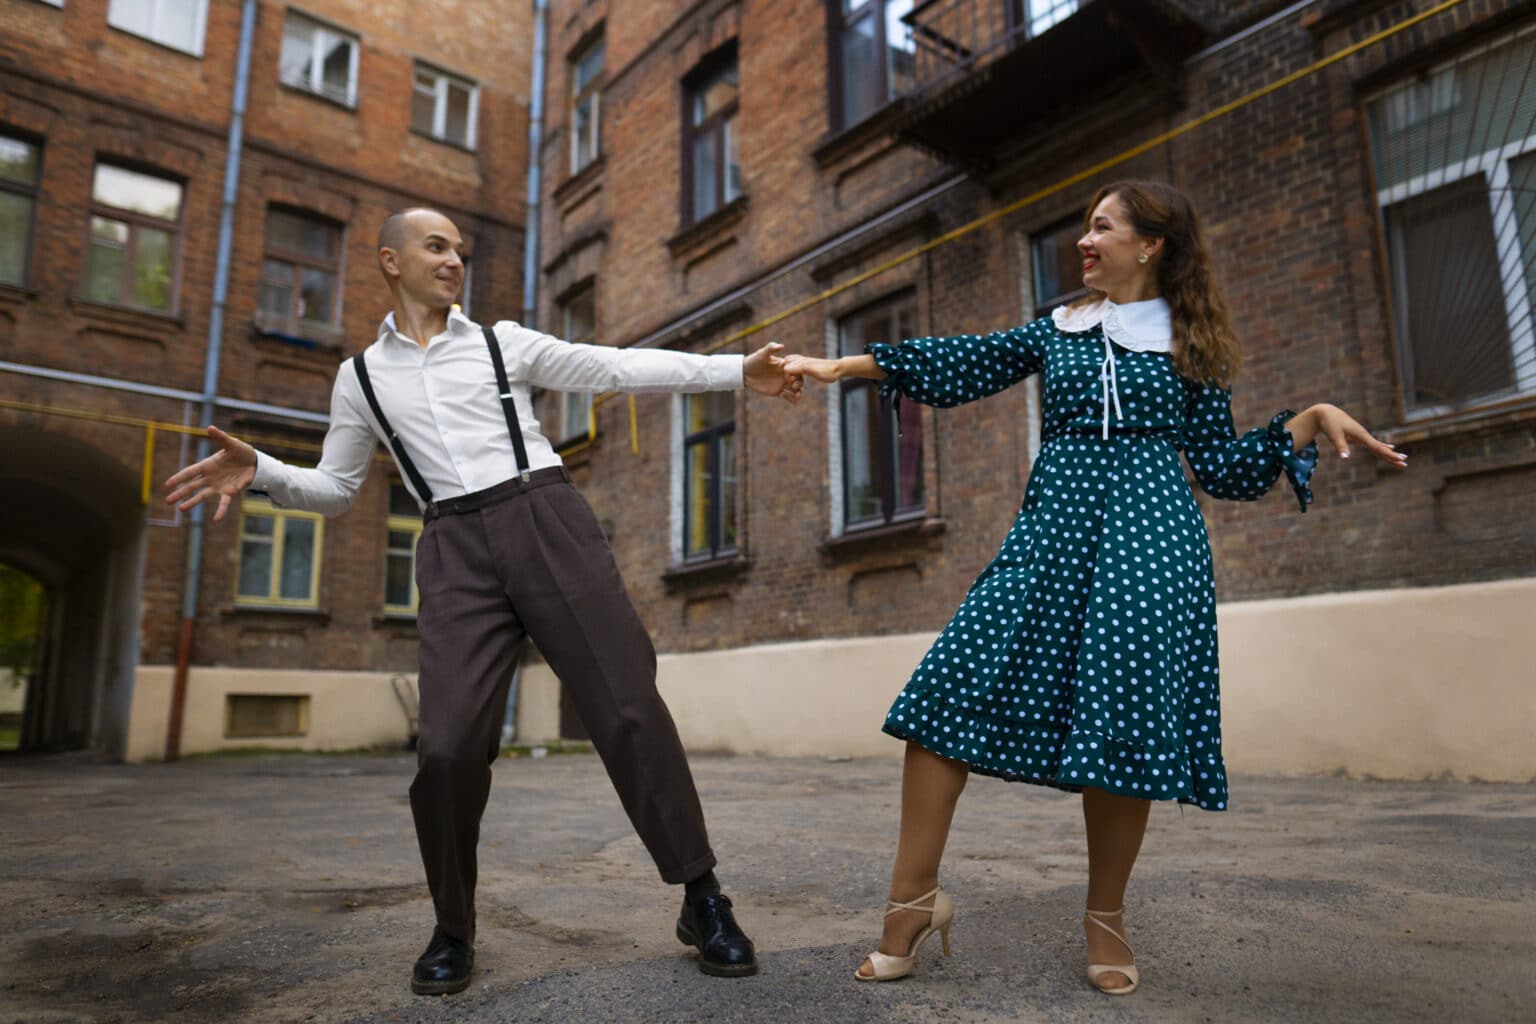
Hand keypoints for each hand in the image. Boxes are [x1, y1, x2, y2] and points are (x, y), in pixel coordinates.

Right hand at [164, 425, 258, 520]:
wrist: (254, 462)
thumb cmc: (240, 451)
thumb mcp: (231, 444)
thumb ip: (221, 437)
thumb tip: (210, 427)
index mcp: (208, 465)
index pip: (190, 472)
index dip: (179, 478)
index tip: (167, 484)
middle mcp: (210, 477)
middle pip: (192, 486)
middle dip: (180, 493)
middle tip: (168, 501)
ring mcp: (218, 486)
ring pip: (202, 495)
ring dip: (192, 502)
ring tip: (181, 509)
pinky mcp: (229, 492)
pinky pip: (224, 503)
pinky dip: (220, 511)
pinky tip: (216, 519)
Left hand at [743, 341, 802, 401]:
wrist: (745, 372)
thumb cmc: (754, 360)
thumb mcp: (763, 353)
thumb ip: (771, 348)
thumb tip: (781, 345)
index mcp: (785, 365)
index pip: (796, 369)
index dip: (798, 373)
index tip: (793, 376)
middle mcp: (786, 375)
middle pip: (798, 380)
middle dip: (799, 384)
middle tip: (795, 387)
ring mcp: (782, 384)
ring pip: (795, 390)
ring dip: (798, 393)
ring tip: (797, 396)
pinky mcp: (777, 392)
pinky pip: (788, 397)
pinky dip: (792, 399)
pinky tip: (790, 399)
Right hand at [780, 354, 843, 383]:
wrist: (837, 369)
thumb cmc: (827, 371)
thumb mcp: (814, 371)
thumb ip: (801, 368)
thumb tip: (787, 369)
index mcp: (800, 361)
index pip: (785, 370)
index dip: (789, 379)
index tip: (797, 384)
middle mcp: (799, 361)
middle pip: (785, 371)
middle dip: (790, 381)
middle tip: (800, 386)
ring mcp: (801, 365)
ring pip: (789, 373)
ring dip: (793, 383)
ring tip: (801, 387)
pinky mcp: (803, 369)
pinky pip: (794, 374)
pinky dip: (796, 382)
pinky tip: (801, 387)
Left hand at [1291, 404, 1406, 469]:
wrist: (1326, 413)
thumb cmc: (1330, 423)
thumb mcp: (1334, 435)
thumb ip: (1341, 447)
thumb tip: (1346, 459)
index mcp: (1361, 434)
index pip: (1377, 447)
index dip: (1388, 453)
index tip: (1399, 458)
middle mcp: (1364, 435)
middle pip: (1381, 448)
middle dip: (1392, 456)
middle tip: (1404, 463)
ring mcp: (1363, 436)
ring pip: (1379, 447)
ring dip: (1390, 453)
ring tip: (1402, 459)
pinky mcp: (1359, 437)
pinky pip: (1373, 444)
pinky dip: (1382, 448)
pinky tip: (1391, 448)